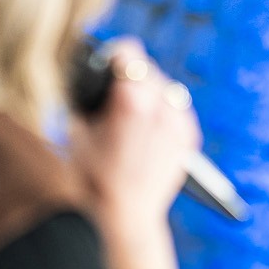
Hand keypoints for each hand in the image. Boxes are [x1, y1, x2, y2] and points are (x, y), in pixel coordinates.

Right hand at [66, 39, 198, 268]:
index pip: (128, 52)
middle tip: (114, 95)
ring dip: (149, 92)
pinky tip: (145, 129)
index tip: (107, 62)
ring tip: (131, 113)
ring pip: (165, 87)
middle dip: (131, 77)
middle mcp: (163, 106)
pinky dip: (162, 112)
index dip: (112, 56)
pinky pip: (176, 109)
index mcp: (133, 99)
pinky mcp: (189, 136)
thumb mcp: (79, 127)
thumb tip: (96, 76)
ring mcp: (180, 122)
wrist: (123, 216)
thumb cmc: (91, 175)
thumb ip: (91, 95)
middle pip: (147, 69)